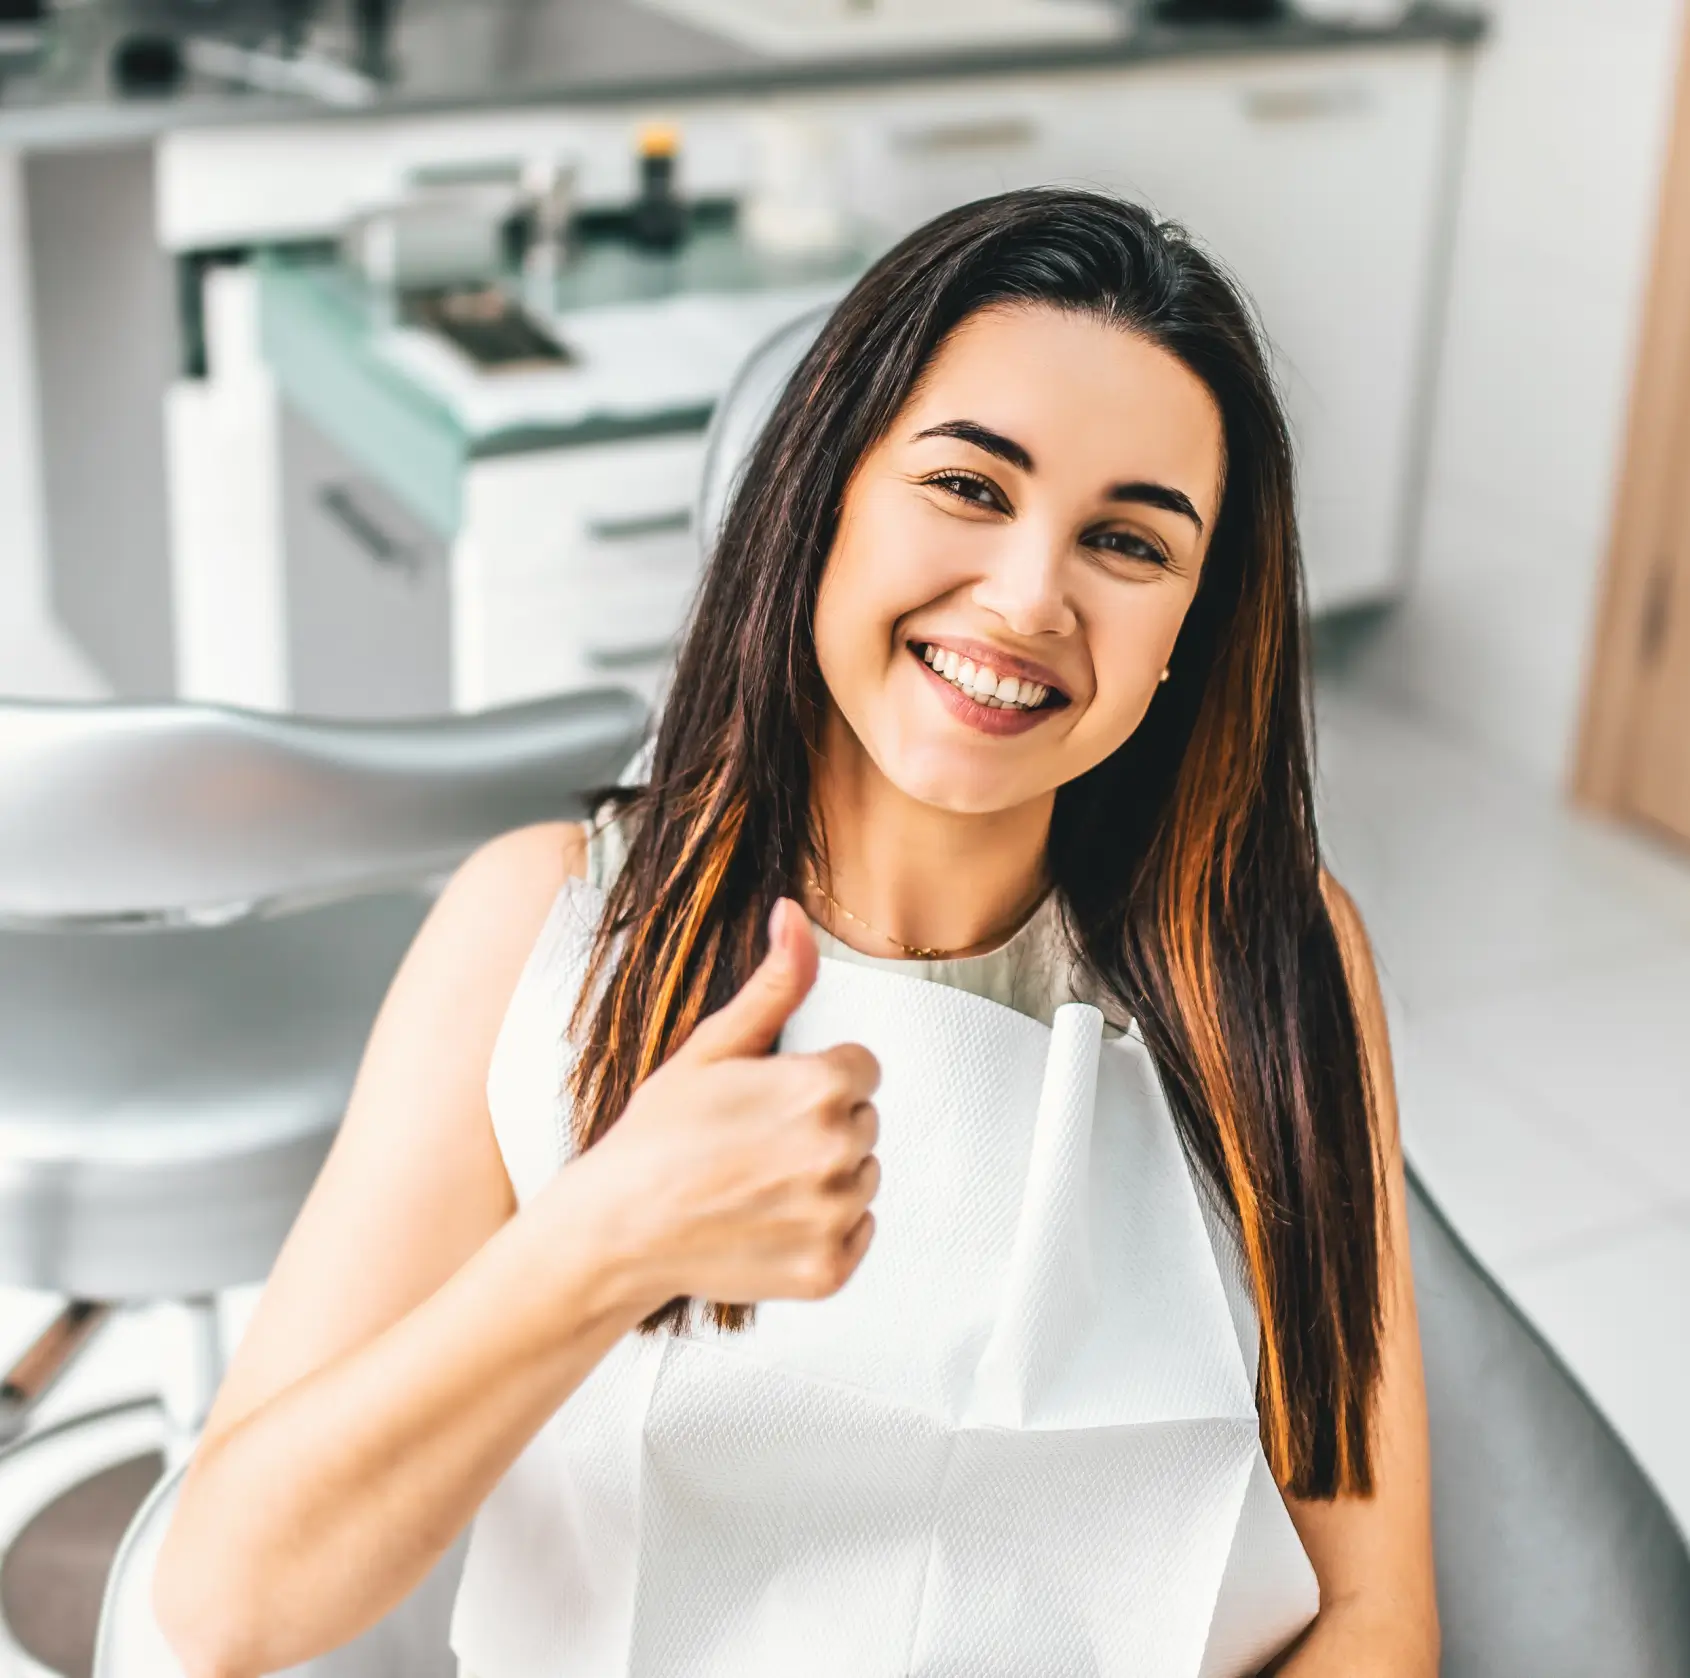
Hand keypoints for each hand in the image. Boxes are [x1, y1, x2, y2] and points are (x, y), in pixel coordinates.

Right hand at [579, 899, 881, 1310]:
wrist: (615, 1231)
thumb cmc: (656, 1137)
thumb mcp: (713, 1047)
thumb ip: (775, 984)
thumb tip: (794, 914)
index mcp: (820, 1086)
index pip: (861, 1068)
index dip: (812, 1078)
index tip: (767, 1099)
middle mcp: (838, 1151)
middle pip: (863, 1120)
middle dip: (820, 1125)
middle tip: (753, 1142)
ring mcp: (835, 1216)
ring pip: (863, 1178)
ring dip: (824, 1179)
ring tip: (756, 1182)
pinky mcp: (830, 1270)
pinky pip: (859, 1235)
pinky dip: (823, 1232)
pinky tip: (769, 1221)